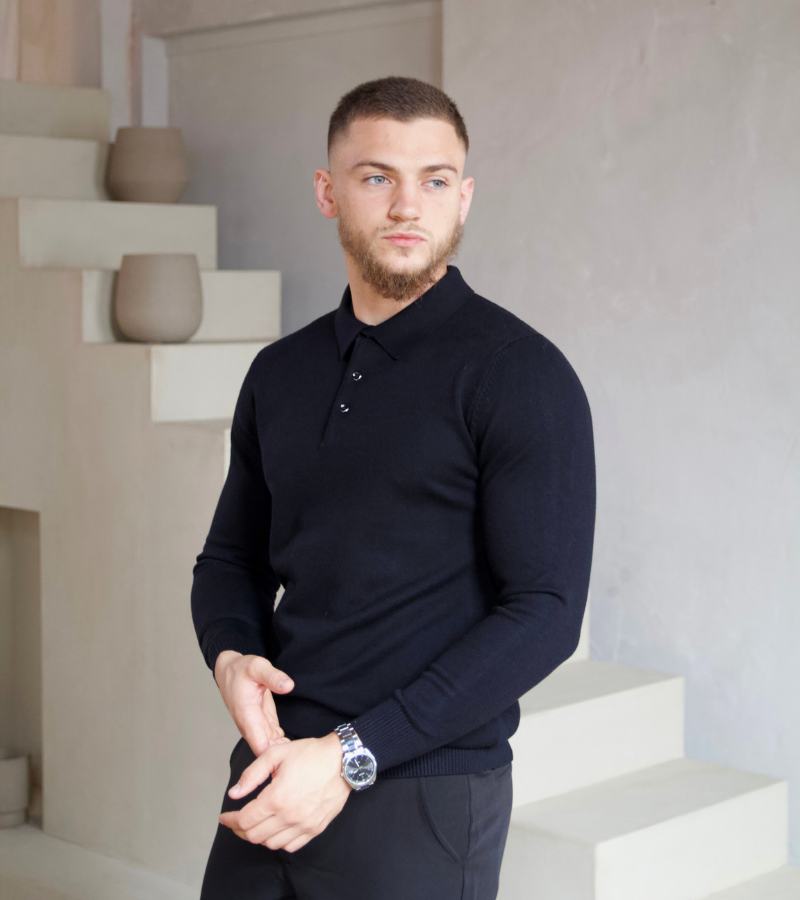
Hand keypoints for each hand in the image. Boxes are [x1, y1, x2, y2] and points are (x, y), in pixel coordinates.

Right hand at [214, 650, 294, 756]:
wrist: (230, 670)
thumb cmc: (241, 669)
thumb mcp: (258, 667)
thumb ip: (273, 677)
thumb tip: (289, 685)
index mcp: (247, 715)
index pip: (259, 745)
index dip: (273, 756)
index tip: (291, 758)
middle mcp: (250, 725)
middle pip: (266, 751)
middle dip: (282, 757)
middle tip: (305, 758)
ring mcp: (256, 725)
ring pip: (269, 746)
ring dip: (283, 751)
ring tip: (304, 753)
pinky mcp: (262, 722)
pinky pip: (272, 738)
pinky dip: (282, 743)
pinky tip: (296, 746)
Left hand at [219, 732, 351, 852]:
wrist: (343, 761)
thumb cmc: (310, 754)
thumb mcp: (275, 755)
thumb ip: (251, 775)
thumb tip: (234, 793)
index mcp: (276, 798)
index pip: (244, 820)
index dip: (230, 821)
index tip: (225, 816)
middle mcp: (289, 817)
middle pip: (254, 836)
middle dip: (240, 830)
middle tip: (236, 821)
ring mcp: (303, 825)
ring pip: (271, 844)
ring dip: (258, 836)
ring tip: (255, 824)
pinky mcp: (315, 829)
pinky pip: (290, 846)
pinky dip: (278, 842)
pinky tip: (275, 829)